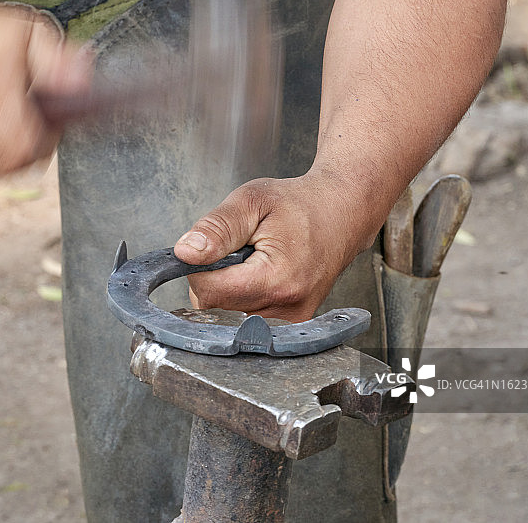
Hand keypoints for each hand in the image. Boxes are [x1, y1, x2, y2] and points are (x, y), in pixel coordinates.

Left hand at [173, 174, 375, 322]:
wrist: (342, 212)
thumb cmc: (300, 204)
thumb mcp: (252, 200)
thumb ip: (217, 228)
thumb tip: (185, 253)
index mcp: (275, 280)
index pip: (207, 290)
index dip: (199, 267)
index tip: (217, 246)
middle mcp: (286, 309)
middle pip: (216, 308)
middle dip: (215, 278)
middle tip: (240, 251)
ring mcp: (292, 322)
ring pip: (228, 316)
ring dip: (230, 289)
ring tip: (254, 262)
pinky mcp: (293, 326)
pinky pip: (246, 319)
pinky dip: (244, 298)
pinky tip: (261, 277)